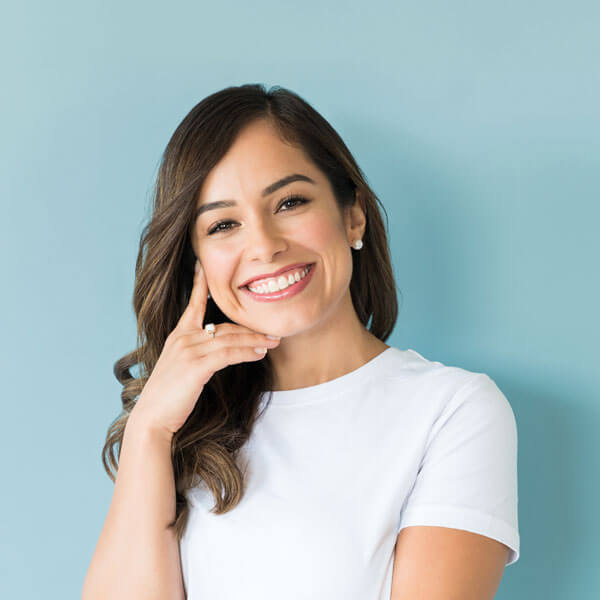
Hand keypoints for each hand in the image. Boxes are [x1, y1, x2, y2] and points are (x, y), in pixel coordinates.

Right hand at [129, 260, 279, 437]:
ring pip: (231, 338)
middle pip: (224, 326)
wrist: (152, 419)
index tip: (203, 264)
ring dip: (255, 340)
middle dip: (250, 328)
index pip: (194, 304)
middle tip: (272, 331)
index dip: (200, 284)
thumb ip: (196, 355)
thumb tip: (219, 352)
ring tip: (273, 341)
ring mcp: (189, 350)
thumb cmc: (168, 397)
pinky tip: (260, 353)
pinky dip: (247, 352)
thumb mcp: (181, 369)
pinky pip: (229, 353)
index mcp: (178, 335)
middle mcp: (183, 337)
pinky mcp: (196, 364)